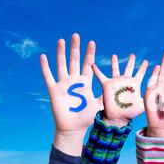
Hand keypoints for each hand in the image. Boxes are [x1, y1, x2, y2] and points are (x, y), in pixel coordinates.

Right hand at [40, 33, 101, 154]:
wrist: (73, 128)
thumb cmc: (86, 117)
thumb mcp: (99, 105)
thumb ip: (106, 96)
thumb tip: (120, 92)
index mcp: (85, 83)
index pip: (88, 65)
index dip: (89, 54)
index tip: (92, 42)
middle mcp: (74, 81)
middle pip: (74, 60)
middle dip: (76, 48)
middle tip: (76, 35)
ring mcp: (63, 84)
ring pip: (62, 65)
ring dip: (61, 53)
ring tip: (62, 40)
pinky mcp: (54, 90)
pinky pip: (48, 77)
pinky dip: (45, 67)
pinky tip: (43, 57)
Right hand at [91, 54, 147, 126]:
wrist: (118, 117)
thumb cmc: (131, 112)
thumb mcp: (144, 104)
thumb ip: (151, 98)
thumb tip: (163, 95)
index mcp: (135, 84)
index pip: (141, 73)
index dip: (145, 67)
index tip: (147, 60)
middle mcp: (126, 81)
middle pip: (129, 68)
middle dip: (131, 62)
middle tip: (133, 55)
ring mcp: (116, 83)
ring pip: (115, 69)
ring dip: (114, 63)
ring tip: (114, 55)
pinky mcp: (107, 85)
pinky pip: (100, 76)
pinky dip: (96, 70)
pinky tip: (93, 64)